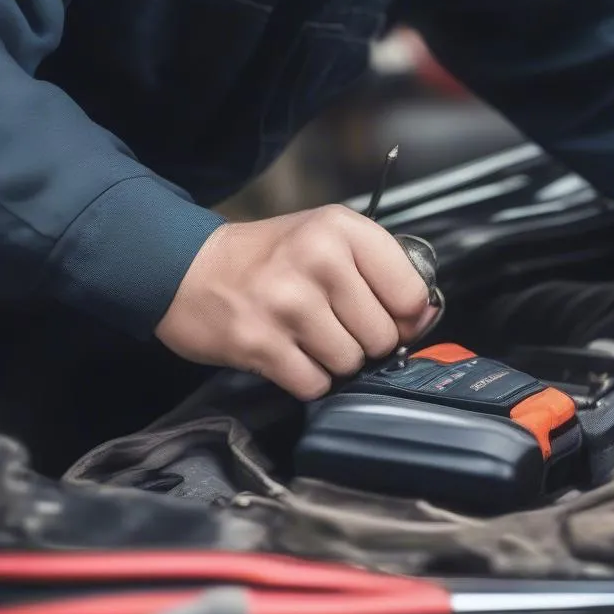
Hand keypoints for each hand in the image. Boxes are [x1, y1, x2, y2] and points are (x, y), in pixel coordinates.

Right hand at [155, 205, 437, 400]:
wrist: (188, 269)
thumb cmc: (269, 258)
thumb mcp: (329, 239)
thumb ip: (382, 271)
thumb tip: (426, 316)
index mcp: (342, 229)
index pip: (411, 292)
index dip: (406, 316)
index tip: (388, 314)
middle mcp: (318, 260)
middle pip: (383, 335)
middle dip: (365, 340)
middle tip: (336, 323)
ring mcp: (287, 303)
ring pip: (351, 362)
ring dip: (335, 360)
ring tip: (309, 336)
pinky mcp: (260, 343)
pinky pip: (315, 384)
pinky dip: (307, 378)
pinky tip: (290, 353)